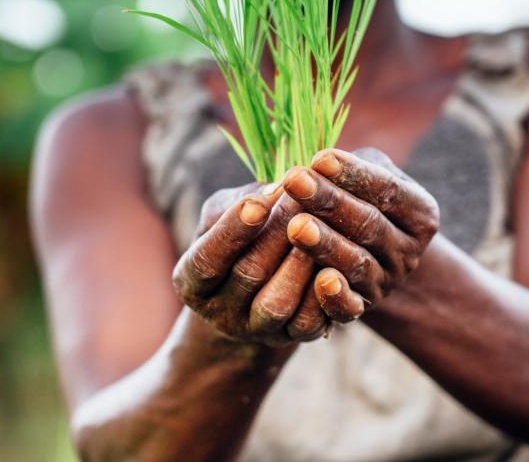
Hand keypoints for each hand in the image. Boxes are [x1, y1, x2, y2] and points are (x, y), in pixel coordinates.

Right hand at [171, 183, 328, 345]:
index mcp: (192, 283)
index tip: (258, 203)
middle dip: (277, 234)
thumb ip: (239, 201)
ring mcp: (256, 331)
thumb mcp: (224, 213)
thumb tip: (276, 190)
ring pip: (278, 303)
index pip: (206, 260)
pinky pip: (309, 323)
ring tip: (319, 226)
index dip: (232, 232)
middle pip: (248, 276)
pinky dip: (323, 292)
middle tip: (302, 198)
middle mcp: (219, 313)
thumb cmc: (240, 234)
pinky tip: (335, 260)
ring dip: (300, 263)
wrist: (259, 285)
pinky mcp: (291, 338)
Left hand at [282, 148, 439, 321]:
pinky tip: (320, 280)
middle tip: (295, 181)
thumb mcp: (368, 177)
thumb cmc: (362, 200)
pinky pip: (350, 307)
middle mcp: (408, 252)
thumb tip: (314, 166)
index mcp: (419, 213)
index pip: (388, 190)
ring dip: (326, 244)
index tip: (320, 158)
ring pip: (357, 264)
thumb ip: (350, 170)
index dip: (353, 174)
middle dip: (330, 202)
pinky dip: (336, 296)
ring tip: (296, 225)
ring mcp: (387, 283)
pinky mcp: (362, 308)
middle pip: (370, 225)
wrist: (372, 256)